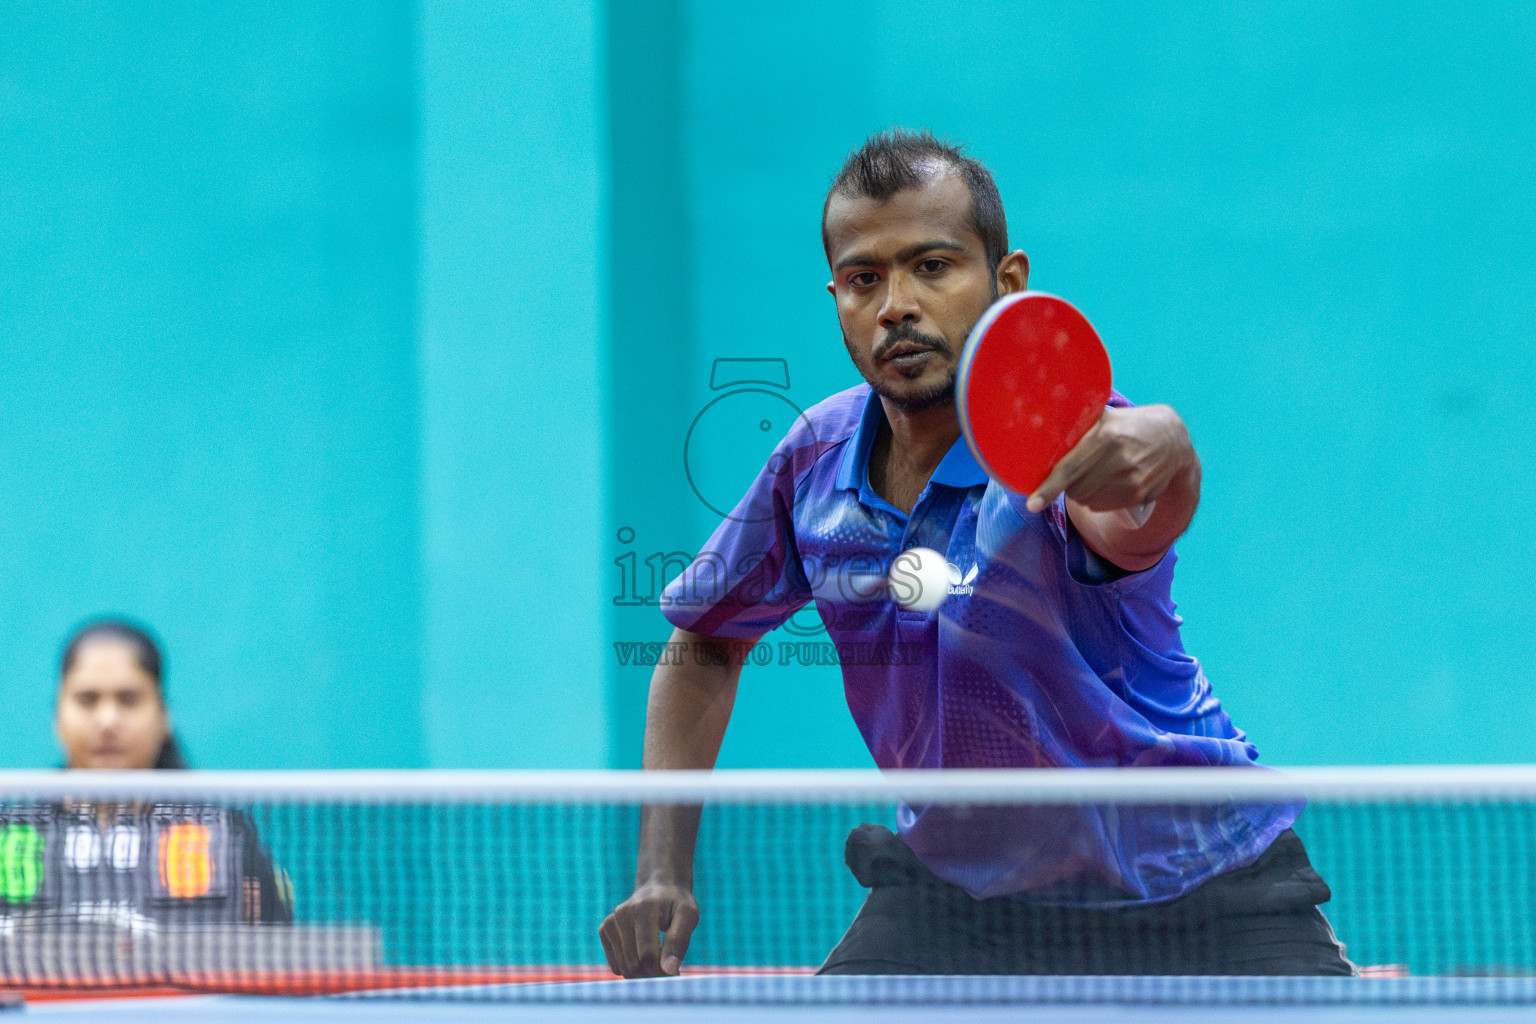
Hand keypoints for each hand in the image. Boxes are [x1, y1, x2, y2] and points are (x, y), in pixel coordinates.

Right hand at [599, 881, 699, 977]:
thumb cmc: (677, 904)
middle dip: (653, 974)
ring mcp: (611, 922)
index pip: (648, 956)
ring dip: (643, 974)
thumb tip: (670, 970)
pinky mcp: (605, 930)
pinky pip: (616, 966)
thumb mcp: (688, 916)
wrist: (659, 886)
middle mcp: (622, 914)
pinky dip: (631, 968)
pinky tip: (643, 955)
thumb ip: (679, 941)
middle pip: (634, 964)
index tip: (676, 972)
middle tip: (667, 968)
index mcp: (644, 909)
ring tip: (658, 962)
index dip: (663, 971)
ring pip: (624, 969)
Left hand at [1025, 404, 1192, 515]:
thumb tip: (1040, 428)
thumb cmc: (1128, 425)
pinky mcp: (1139, 495)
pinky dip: (1095, 499)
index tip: (1033, 504)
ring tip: (1093, 473)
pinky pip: (1101, 506)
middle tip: (1074, 470)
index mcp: (1106, 436)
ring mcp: (1131, 480)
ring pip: (1086, 500)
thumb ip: (1078, 425)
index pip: (1070, 468)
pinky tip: (1105, 482)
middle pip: (1075, 488)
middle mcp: (1119, 459)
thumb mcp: (1106, 417)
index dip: (1049, 488)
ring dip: (1081, 492)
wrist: (1173, 440)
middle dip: (1067, 484)